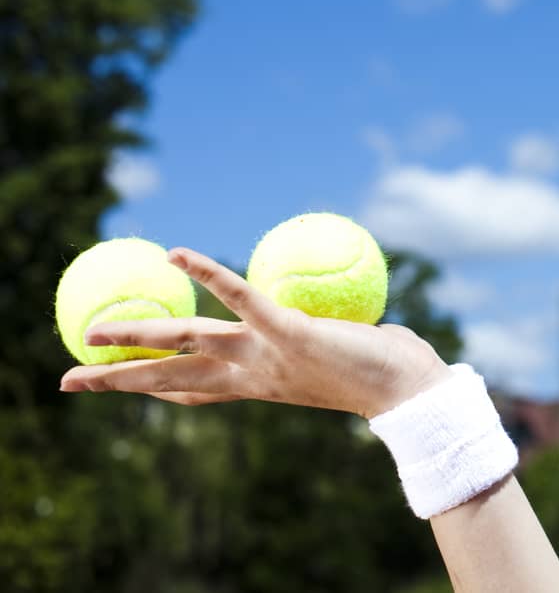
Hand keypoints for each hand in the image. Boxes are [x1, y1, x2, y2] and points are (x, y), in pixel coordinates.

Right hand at [59, 246, 452, 418]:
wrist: (411, 389)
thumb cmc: (382, 373)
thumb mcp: (336, 358)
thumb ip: (315, 338)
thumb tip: (320, 316)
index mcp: (260, 384)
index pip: (195, 390)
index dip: (152, 387)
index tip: (115, 384)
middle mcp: (253, 374)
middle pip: (169, 379)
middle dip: (115, 381)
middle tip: (66, 379)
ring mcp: (266, 354)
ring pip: (185, 341)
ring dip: (135, 335)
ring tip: (92, 331)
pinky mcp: (287, 330)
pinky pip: (239, 295)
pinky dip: (208, 270)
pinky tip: (178, 250)